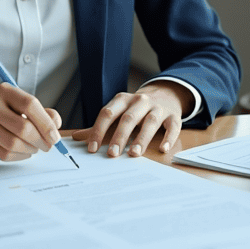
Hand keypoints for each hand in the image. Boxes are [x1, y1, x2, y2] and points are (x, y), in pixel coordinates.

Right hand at [0, 83, 62, 160]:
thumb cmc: (1, 113)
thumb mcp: (20, 105)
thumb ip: (42, 112)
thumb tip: (56, 124)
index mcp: (4, 91)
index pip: (30, 104)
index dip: (46, 123)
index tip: (54, 136)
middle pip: (23, 128)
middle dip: (40, 141)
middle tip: (47, 146)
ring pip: (14, 144)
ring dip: (30, 150)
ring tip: (34, 148)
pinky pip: (4, 154)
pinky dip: (19, 156)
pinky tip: (23, 152)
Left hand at [71, 82, 191, 157]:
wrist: (165, 94)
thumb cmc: (136, 109)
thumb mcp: (118, 112)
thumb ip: (100, 125)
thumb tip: (76, 137)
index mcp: (122, 100)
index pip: (107, 113)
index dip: (98, 130)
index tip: (91, 148)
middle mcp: (140, 101)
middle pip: (128, 118)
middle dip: (119, 136)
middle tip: (112, 154)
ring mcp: (158, 107)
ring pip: (150, 122)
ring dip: (141, 138)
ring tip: (134, 154)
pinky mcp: (174, 115)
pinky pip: (172, 126)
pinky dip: (168, 138)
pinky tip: (162, 149)